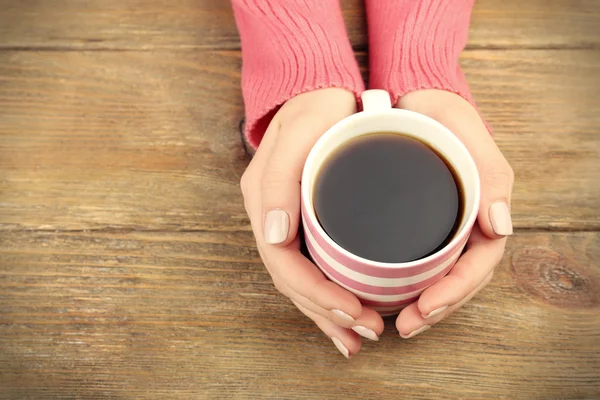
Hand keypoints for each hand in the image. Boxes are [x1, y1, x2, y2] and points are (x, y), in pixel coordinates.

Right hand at [240, 88, 384, 357]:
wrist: (319, 89)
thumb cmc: (315, 107)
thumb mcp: (300, 131)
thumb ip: (279, 180)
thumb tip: (273, 235)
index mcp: (265, 201)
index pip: (284, 264)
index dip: (316, 294)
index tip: (353, 310)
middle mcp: (273, 217)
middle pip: (293, 281)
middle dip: (327, 313)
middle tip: (365, 333)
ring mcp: (286, 221)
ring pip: (301, 281)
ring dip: (327, 314)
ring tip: (358, 338)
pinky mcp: (304, 221)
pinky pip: (311, 267)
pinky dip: (328, 296)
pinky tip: (346, 314)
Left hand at [394, 90, 513, 338]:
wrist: (409, 95)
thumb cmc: (439, 112)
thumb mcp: (464, 130)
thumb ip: (489, 172)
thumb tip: (501, 225)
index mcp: (483, 208)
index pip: (478, 264)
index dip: (455, 292)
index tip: (425, 309)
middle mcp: (463, 222)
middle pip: (458, 280)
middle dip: (436, 309)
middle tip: (405, 327)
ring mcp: (440, 225)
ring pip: (438, 277)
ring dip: (422, 305)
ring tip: (396, 324)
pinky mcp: (416, 223)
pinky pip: (418, 262)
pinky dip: (405, 285)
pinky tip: (384, 296)